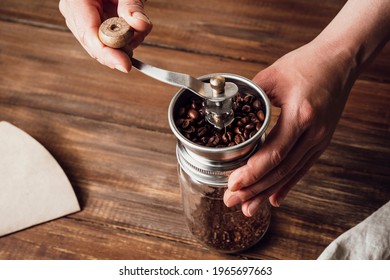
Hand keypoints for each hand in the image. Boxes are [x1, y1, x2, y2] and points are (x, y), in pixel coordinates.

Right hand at [59, 0, 151, 71]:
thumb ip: (133, 5)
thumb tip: (141, 26)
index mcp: (76, 1)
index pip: (90, 35)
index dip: (108, 55)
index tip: (126, 66)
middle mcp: (73, 12)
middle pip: (94, 45)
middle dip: (119, 50)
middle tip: (139, 41)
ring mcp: (80, 20)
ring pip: (100, 46)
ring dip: (124, 45)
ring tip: (138, 27)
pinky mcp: (90, 24)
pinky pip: (104, 41)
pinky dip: (121, 41)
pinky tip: (132, 33)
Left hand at [224, 41, 353, 216]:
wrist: (340, 60)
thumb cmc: (308, 63)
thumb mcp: (273, 75)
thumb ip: (249, 97)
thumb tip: (227, 112)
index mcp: (300, 114)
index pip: (274, 152)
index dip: (252, 172)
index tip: (233, 184)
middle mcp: (313, 132)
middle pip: (281, 169)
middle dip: (254, 189)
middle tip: (231, 201)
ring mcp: (320, 140)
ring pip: (290, 173)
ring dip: (266, 192)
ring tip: (248, 208)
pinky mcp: (320, 142)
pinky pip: (302, 168)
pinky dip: (286, 185)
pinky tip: (273, 199)